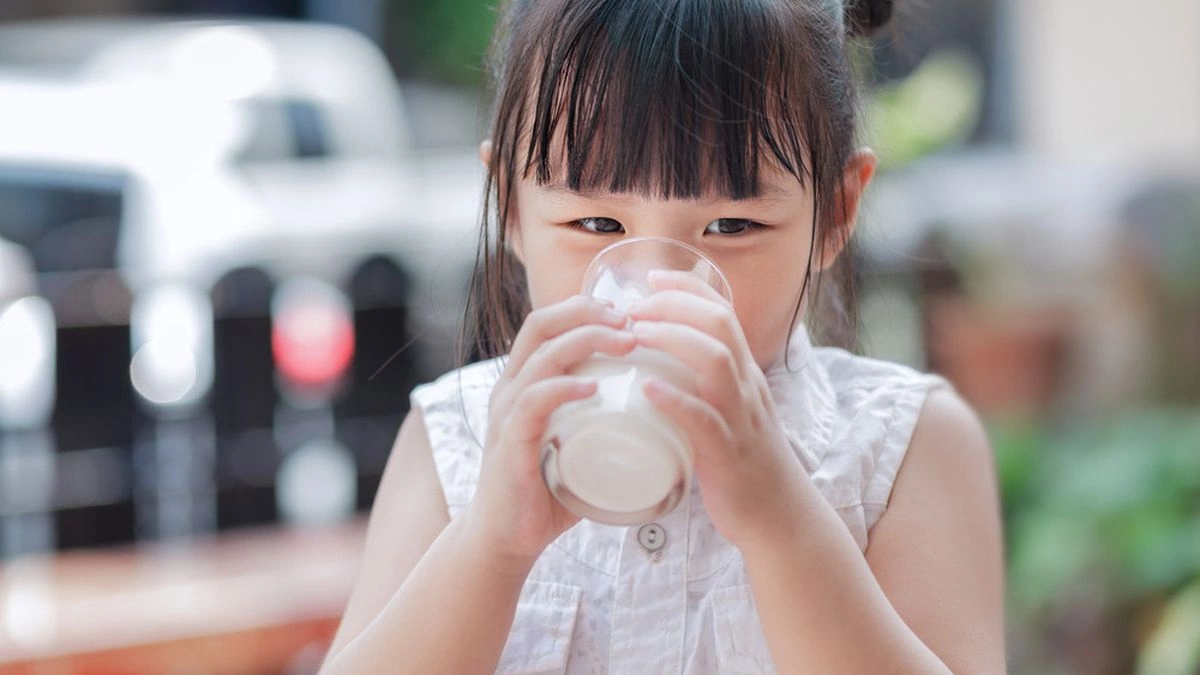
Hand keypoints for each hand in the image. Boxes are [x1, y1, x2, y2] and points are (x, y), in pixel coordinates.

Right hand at [463, 295, 634, 575]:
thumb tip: (662, 408)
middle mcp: (510, 388)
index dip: (586, 305)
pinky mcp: (509, 444)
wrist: (507, 538)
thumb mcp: (577, 440)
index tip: (628, 312)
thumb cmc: (548, 489)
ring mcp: (507, 414)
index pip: (548, 321)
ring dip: (585, 342)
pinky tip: (592, 387)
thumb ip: (606, 420)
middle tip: (631, 320)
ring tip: (625, 343)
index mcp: (524, 380)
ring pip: (541, 357)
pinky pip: (532, 404)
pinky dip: (563, 389)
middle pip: (541, 324)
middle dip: (588, 312)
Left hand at [628, 271, 809, 550]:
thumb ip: (703, 387)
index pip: (722, 312)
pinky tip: (648, 388)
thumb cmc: (744, 465)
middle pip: (719, 324)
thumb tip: (659, 366)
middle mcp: (747, 388)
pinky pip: (704, 419)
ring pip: (716, 361)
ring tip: (636, 333)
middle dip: (676, 304)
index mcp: (745, 375)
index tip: (652, 278)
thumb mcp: (730, 413)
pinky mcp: (729, 454)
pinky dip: (675, 400)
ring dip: (674, 339)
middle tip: (634, 305)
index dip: (688, 288)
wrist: (780, 519)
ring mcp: (741, 419)